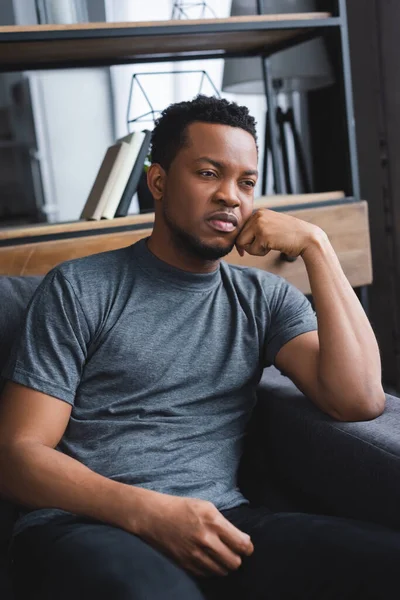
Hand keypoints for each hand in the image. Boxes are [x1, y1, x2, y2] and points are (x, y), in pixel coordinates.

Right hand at [135, 495, 253, 577]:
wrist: (154, 516)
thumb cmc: (182, 508)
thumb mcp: (207, 506)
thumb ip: (224, 523)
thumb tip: (242, 540)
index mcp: (213, 522)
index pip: (242, 544)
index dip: (248, 547)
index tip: (246, 546)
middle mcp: (205, 540)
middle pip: (235, 562)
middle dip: (237, 557)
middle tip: (233, 551)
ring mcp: (195, 554)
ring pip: (222, 571)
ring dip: (224, 565)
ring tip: (220, 555)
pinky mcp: (186, 564)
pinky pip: (208, 574)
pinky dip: (211, 569)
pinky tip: (208, 558)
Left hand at [235, 208, 323, 257]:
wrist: (307, 238)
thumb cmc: (289, 237)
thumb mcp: (271, 228)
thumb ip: (256, 231)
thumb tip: (238, 245)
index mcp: (259, 212)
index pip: (241, 229)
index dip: (244, 241)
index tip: (250, 248)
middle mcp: (258, 215)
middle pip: (239, 237)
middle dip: (249, 246)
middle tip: (265, 247)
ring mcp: (260, 223)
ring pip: (242, 243)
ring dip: (255, 250)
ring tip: (270, 245)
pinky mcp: (263, 234)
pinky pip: (252, 250)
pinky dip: (261, 253)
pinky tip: (274, 246)